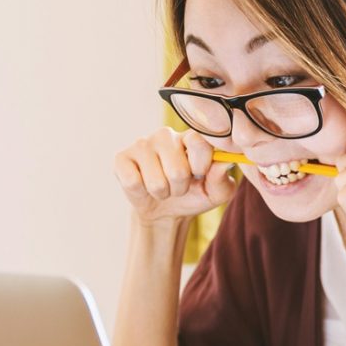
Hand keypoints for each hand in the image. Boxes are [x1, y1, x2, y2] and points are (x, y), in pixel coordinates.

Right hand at [113, 127, 237, 225]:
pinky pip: (133, 182)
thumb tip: (224, 163)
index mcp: (192, 137)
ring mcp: (142, 144)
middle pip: (177, 170)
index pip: (199, 143)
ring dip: (162, 193)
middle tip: (179, 186)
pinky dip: (142, 193)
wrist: (166, 211)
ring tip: (163, 187)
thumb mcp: (217, 193)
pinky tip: (144, 186)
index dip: (201, 166)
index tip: (199, 175)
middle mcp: (167, 134)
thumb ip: (222, 179)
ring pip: (156, 181)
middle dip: (180, 188)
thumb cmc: (195, 195)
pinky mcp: (122, 158)